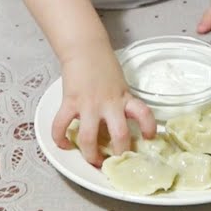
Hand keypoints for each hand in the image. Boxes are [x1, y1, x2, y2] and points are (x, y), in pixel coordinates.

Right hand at [54, 48, 155, 167]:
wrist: (86, 49)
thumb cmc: (104, 66)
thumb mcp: (120, 85)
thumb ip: (120, 102)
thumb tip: (119, 123)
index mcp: (125, 97)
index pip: (144, 113)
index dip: (149, 127)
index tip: (150, 137)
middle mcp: (110, 103)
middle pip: (119, 134)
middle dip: (119, 153)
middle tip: (118, 161)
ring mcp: (89, 104)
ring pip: (90, 138)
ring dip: (91, 154)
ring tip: (93, 161)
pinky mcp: (70, 102)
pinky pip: (61, 126)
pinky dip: (60, 139)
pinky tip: (64, 145)